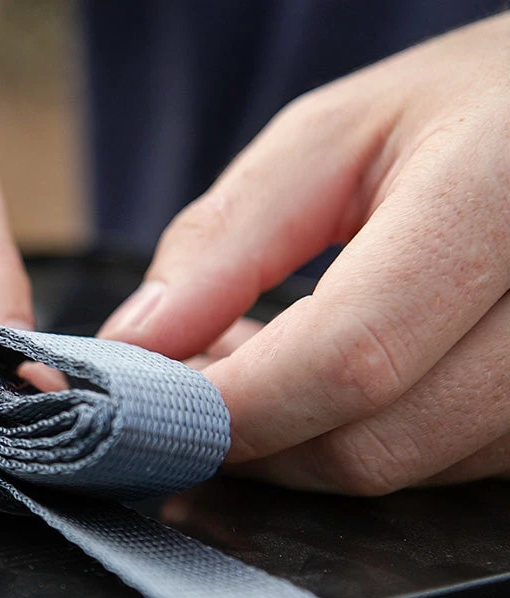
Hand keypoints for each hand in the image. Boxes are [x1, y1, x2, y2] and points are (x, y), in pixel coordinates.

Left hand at [101, 13, 509, 494]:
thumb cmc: (460, 113)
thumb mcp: (330, 140)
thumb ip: (226, 240)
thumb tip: (138, 342)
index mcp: (498, 198)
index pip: (349, 354)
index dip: (236, 403)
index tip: (160, 402)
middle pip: (375, 442)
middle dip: (258, 435)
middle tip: (196, 381)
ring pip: (408, 470)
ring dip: (306, 440)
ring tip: (266, 360)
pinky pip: (447, 467)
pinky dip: (365, 438)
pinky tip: (334, 381)